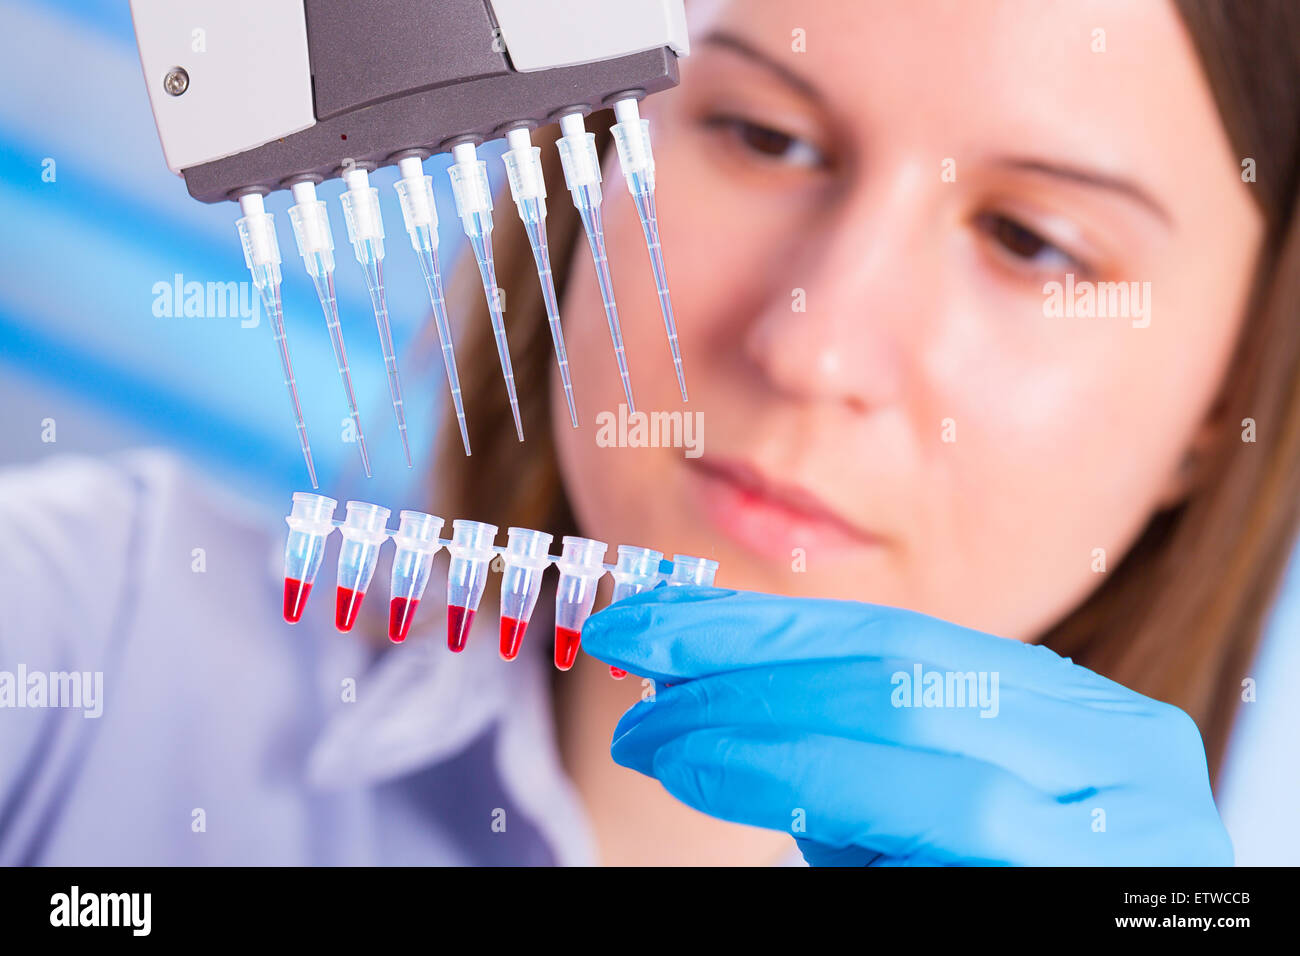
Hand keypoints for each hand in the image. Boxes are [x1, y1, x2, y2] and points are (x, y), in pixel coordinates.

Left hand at [581, 587, 1232, 865]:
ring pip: (906, 714)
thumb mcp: (929, 829)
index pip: (900, 638)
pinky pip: (934, 811)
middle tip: (631, 645)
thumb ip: (849, 757)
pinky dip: (804, 775)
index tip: (659, 613)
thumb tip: (702, 688)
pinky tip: (714, 769)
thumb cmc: (997, 904)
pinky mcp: (1087, 876)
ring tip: (651, 727)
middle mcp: (1117, 746)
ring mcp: (1120, 810)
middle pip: (898, 661)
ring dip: (750, 711)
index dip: (767, 620)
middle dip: (745, 648)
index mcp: (1083, 718)